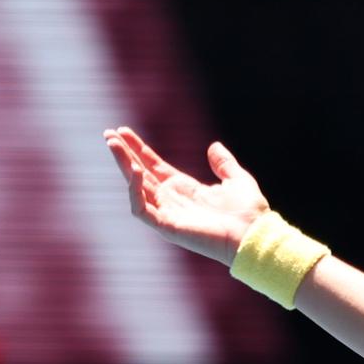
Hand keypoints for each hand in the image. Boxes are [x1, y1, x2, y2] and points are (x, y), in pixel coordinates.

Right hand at [103, 127, 269, 266]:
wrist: (254, 233)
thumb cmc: (248, 211)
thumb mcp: (236, 179)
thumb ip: (223, 163)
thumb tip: (214, 146)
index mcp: (185, 189)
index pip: (154, 166)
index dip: (139, 149)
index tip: (123, 131)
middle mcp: (172, 200)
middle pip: (140, 173)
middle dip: (124, 155)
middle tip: (108, 134)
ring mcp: (167, 213)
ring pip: (136, 187)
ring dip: (124, 166)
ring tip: (114, 145)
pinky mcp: (167, 226)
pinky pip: (142, 209)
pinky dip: (136, 191)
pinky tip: (135, 171)